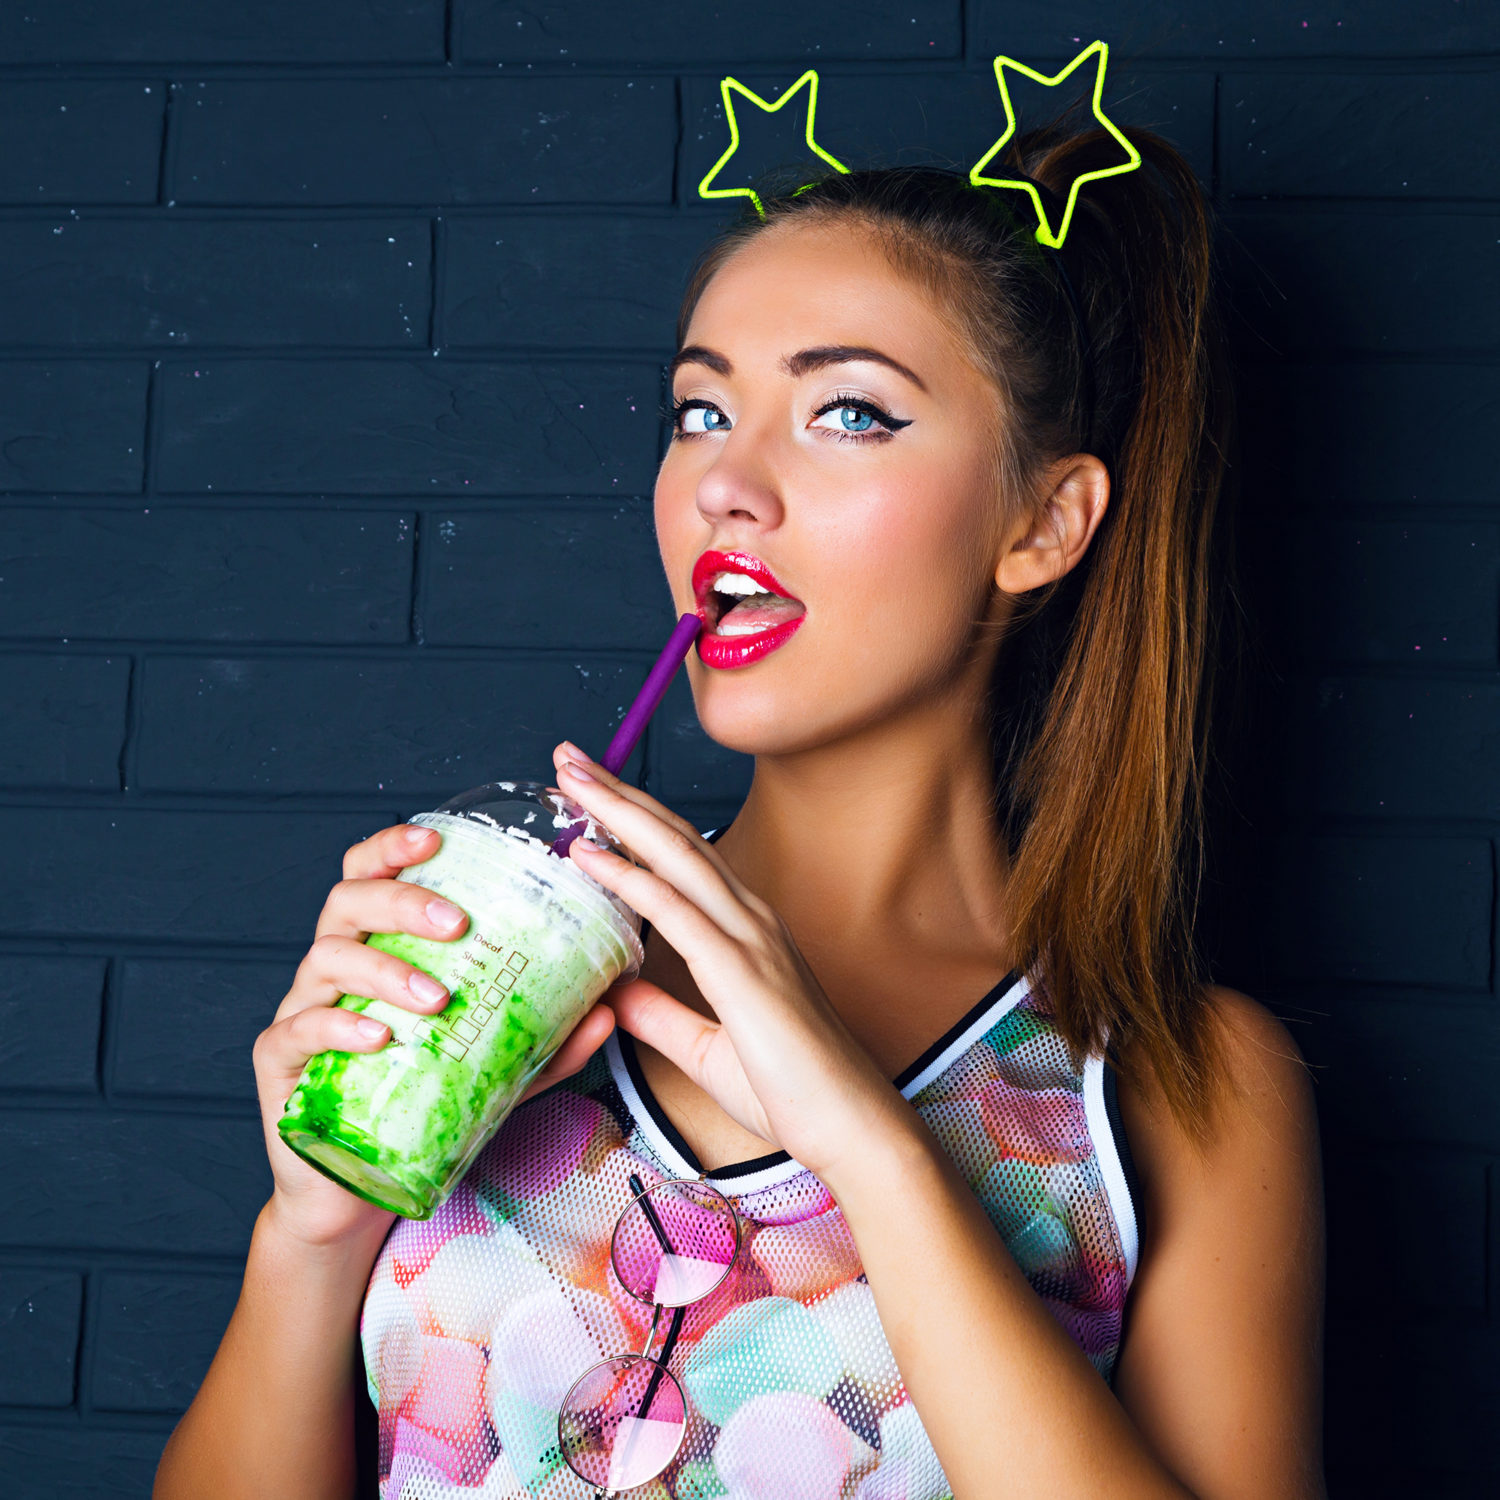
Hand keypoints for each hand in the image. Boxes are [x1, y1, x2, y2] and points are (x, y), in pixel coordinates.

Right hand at [252, 821, 616, 1247]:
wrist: (357, 1191)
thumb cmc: (421, 1107)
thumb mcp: (496, 1070)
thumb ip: (548, 1041)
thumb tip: (610, 1009)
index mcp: (378, 948)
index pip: (373, 875)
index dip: (394, 848)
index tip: (435, 837)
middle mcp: (335, 968)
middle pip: (348, 903)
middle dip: (402, 902)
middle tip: (456, 924)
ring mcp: (302, 1012)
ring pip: (326, 960)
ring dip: (384, 971)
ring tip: (436, 998)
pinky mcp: (280, 1066)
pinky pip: (300, 1030)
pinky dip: (340, 1026)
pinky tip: (379, 1038)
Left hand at [551, 742, 902, 1181]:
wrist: (851, 1127)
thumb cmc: (791, 1091)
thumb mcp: (703, 1048)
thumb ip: (659, 1013)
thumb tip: (613, 989)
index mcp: (745, 933)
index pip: (680, 858)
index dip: (633, 818)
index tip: (588, 791)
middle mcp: (750, 921)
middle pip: (675, 838)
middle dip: (619, 794)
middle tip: (569, 759)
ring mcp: (750, 940)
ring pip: (676, 857)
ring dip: (620, 814)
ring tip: (573, 781)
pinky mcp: (743, 972)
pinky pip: (678, 913)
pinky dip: (631, 879)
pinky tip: (591, 857)